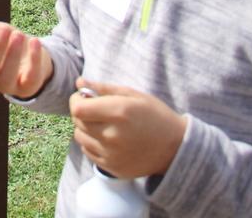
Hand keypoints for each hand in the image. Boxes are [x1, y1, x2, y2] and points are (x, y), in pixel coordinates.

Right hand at [0, 10, 51, 97]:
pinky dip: (34, 60)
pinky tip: (34, 41)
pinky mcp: (28, 87)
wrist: (29, 50)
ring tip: (17, 34)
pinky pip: (30, 79)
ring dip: (12, 55)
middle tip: (4, 29)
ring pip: (6, 78)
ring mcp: (8, 86)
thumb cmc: (3, 40)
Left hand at [69, 78, 186, 177]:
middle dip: (81, 112)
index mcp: (119, 113)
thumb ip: (104, 88)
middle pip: (78, 122)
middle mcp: (112, 136)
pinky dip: (92, 143)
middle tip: (93, 108)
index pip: (78, 109)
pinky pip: (88, 152)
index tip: (83, 96)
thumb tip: (79, 83)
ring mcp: (111, 155)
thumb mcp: (133, 95)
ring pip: (80, 137)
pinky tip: (106, 137)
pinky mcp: (112, 168)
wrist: (175, 148)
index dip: (76, 100)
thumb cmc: (155, 116)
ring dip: (84, 128)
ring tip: (101, 123)